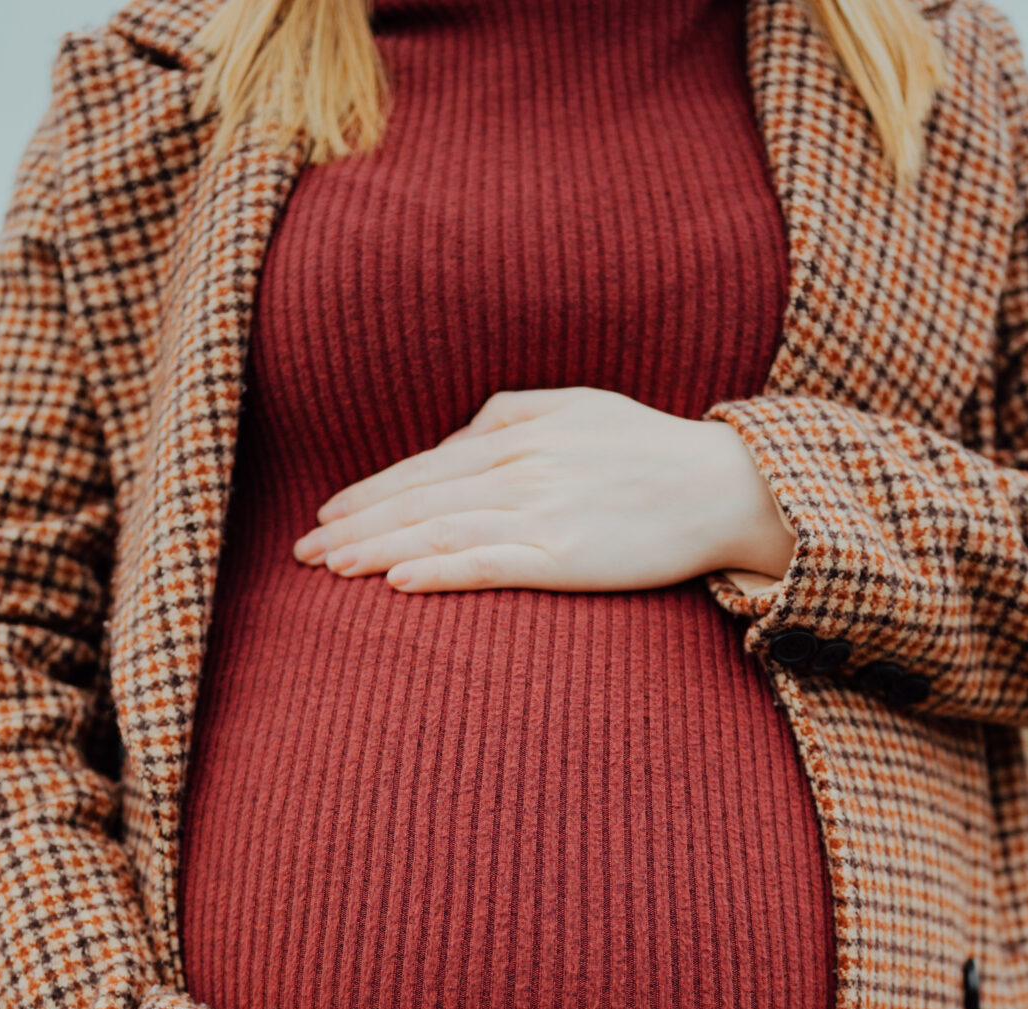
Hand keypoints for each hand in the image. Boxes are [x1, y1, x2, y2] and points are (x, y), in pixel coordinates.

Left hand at [293, 387, 795, 593]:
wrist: (724, 485)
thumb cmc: (650, 448)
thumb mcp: (575, 407)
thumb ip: (509, 418)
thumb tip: (453, 444)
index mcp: (519, 432)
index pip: (426, 467)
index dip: (370, 493)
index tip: (326, 517)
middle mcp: (521, 468)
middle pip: (420, 499)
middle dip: (355, 526)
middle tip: (302, 553)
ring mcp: (543, 512)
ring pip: (441, 530)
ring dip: (379, 550)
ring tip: (332, 569)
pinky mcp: (567, 555)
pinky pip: (490, 564)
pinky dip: (440, 570)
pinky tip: (399, 582)